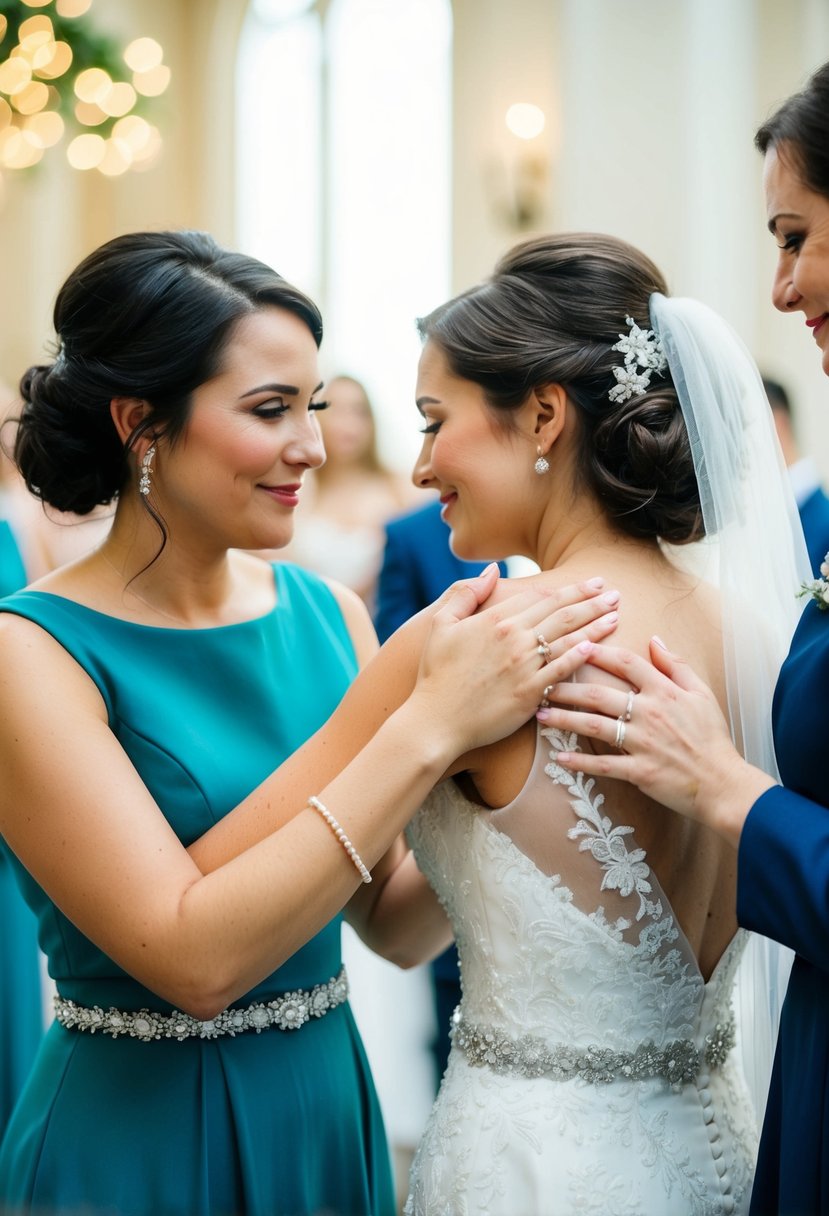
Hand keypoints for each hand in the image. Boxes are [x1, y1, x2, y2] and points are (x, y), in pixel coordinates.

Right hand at [413, 565, 620, 755]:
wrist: (435, 720)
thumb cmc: (436, 674)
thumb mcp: (441, 625)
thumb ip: (465, 594)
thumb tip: (492, 571)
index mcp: (494, 620)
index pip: (539, 597)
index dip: (568, 588)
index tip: (590, 583)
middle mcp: (513, 638)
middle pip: (560, 612)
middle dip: (590, 599)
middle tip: (613, 591)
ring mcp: (524, 665)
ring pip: (568, 637)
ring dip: (595, 623)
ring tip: (616, 613)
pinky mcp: (530, 692)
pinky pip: (561, 670)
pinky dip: (580, 655)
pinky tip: (598, 646)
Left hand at [535, 638, 772, 842]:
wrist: (723, 783)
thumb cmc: (712, 738)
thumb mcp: (702, 694)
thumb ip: (677, 665)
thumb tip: (654, 640)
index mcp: (665, 692)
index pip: (626, 663)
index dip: (598, 652)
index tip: (574, 645)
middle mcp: (650, 713)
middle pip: (599, 693)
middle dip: (566, 687)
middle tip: (541, 682)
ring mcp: (643, 743)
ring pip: (594, 726)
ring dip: (563, 719)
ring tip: (540, 715)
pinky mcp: (639, 771)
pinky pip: (603, 765)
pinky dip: (579, 761)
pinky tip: (559, 756)